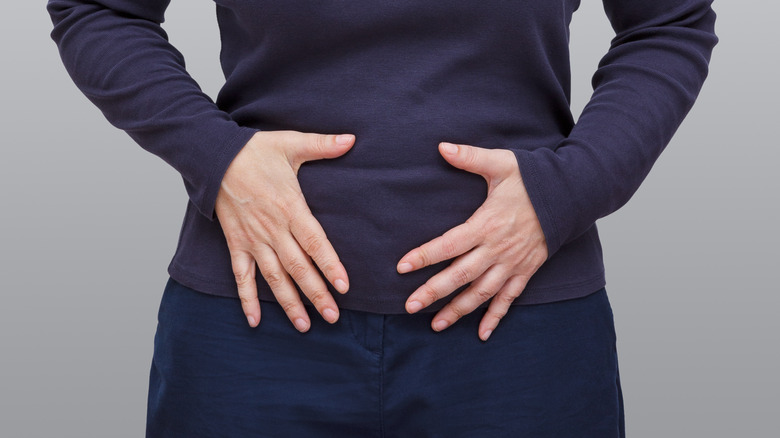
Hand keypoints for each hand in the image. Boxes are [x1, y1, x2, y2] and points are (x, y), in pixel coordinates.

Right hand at [215, 130, 354, 330]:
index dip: (329, 266)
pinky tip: (254, 320)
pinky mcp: (236, 243)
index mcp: (290, 208)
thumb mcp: (291, 143)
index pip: (315, 243)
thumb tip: (352, 139)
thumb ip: (323, 145)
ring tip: (305, 325)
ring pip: (274, 278)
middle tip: (333, 316)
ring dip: (289, 303)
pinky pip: (241, 276)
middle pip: (298, 267)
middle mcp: (273, 229)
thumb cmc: (255, 150)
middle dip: (316, 293)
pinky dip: (247, 298)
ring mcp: (253, 239)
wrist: (214, 156)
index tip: (343, 286)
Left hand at [398, 142, 547, 340]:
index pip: (448, 245)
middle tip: (410, 306)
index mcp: (486, 224)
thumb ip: (470, 157)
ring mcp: (512, 264)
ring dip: (458, 311)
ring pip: (481, 293)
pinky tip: (482, 334)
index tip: (402, 267)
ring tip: (436, 325)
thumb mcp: (502, 163)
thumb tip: (442, 147)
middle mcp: (497, 249)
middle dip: (434, 292)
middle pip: (460, 276)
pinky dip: (495, 317)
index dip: (424, 256)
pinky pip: (509, 299)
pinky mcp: (526, 271)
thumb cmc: (534, 179)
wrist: (572, 195)